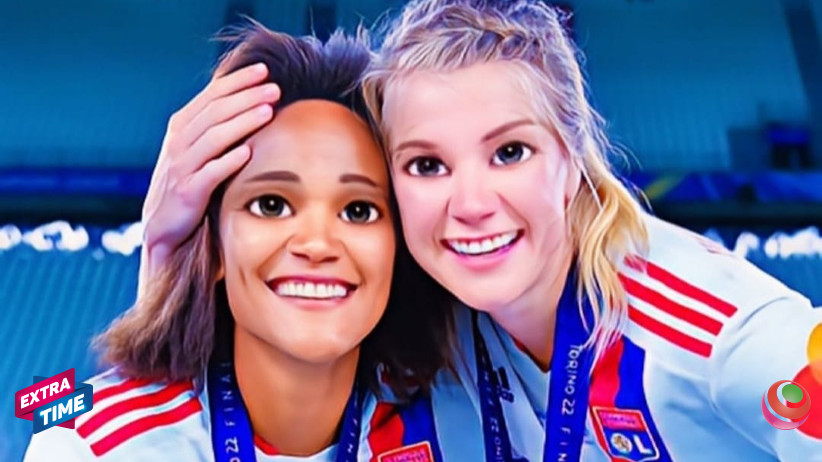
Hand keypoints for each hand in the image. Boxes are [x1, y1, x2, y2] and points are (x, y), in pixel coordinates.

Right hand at [140, 62, 279, 283]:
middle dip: (245, 97)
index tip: (263, 70)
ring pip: (213, 138)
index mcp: (181, 128)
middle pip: (215, 112)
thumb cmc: (188, 184)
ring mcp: (181, 168)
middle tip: (274, 88)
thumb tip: (247, 100)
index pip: (211, 96)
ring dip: (242, 123)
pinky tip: (249, 152)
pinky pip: (209, 174)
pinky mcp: (187, 193)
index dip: (237, 82)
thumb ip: (214, 128)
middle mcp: (178, 143)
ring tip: (268, 111)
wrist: (163, 227)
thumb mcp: (195, 151)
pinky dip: (228, 161)